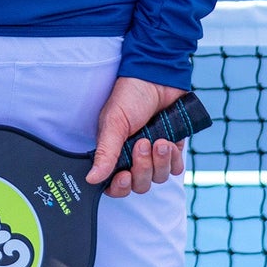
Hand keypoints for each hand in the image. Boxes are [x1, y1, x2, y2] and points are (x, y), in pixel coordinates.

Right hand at [87, 76, 188, 196]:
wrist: (158, 80)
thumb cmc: (130, 97)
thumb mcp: (113, 123)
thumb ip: (105, 152)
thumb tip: (90, 178)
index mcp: (114, 153)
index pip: (115, 185)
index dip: (120, 187)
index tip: (124, 175)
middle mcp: (133, 158)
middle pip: (139, 185)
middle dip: (143, 168)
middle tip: (143, 144)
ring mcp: (154, 156)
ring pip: (158, 178)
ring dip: (159, 161)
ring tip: (159, 140)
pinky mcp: (172, 150)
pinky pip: (175, 168)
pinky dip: (173, 159)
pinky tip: (169, 142)